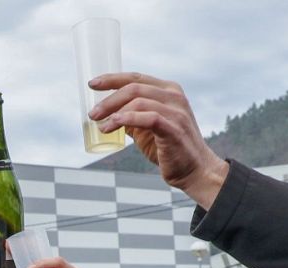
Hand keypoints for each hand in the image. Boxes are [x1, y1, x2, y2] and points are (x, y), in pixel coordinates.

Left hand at [89, 73, 228, 208]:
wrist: (195, 170)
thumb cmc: (170, 149)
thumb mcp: (147, 129)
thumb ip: (133, 118)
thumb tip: (108, 115)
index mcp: (168, 91)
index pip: (136, 78)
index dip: (112, 79)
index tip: (92, 84)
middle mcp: (174, 96)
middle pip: (134, 87)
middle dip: (108, 99)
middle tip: (92, 114)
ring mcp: (176, 110)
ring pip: (138, 100)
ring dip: (114, 112)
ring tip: (100, 126)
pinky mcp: (174, 127)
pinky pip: (147, 117)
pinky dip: (126, 119)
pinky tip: (112, 125)